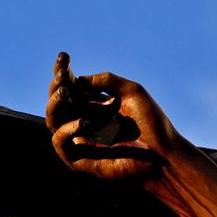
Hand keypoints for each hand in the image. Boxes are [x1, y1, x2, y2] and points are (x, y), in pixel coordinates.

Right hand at [45, 52, 181, 180]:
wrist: (164, 153)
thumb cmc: (152, 124)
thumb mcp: (132, 91)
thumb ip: (107, 80)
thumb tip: (78, 79)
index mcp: (93, 105)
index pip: (70, 87)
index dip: (63, 72)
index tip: (64, 56)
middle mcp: (83, 121)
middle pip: (57, 103)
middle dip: (56, 87)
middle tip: (62, 76)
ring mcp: (80, 140)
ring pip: (52, 121)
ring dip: (54, 105)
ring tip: (64, 93)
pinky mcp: (79, 159)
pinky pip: (60, 143)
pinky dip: (66, 130)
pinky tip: (81, 122)